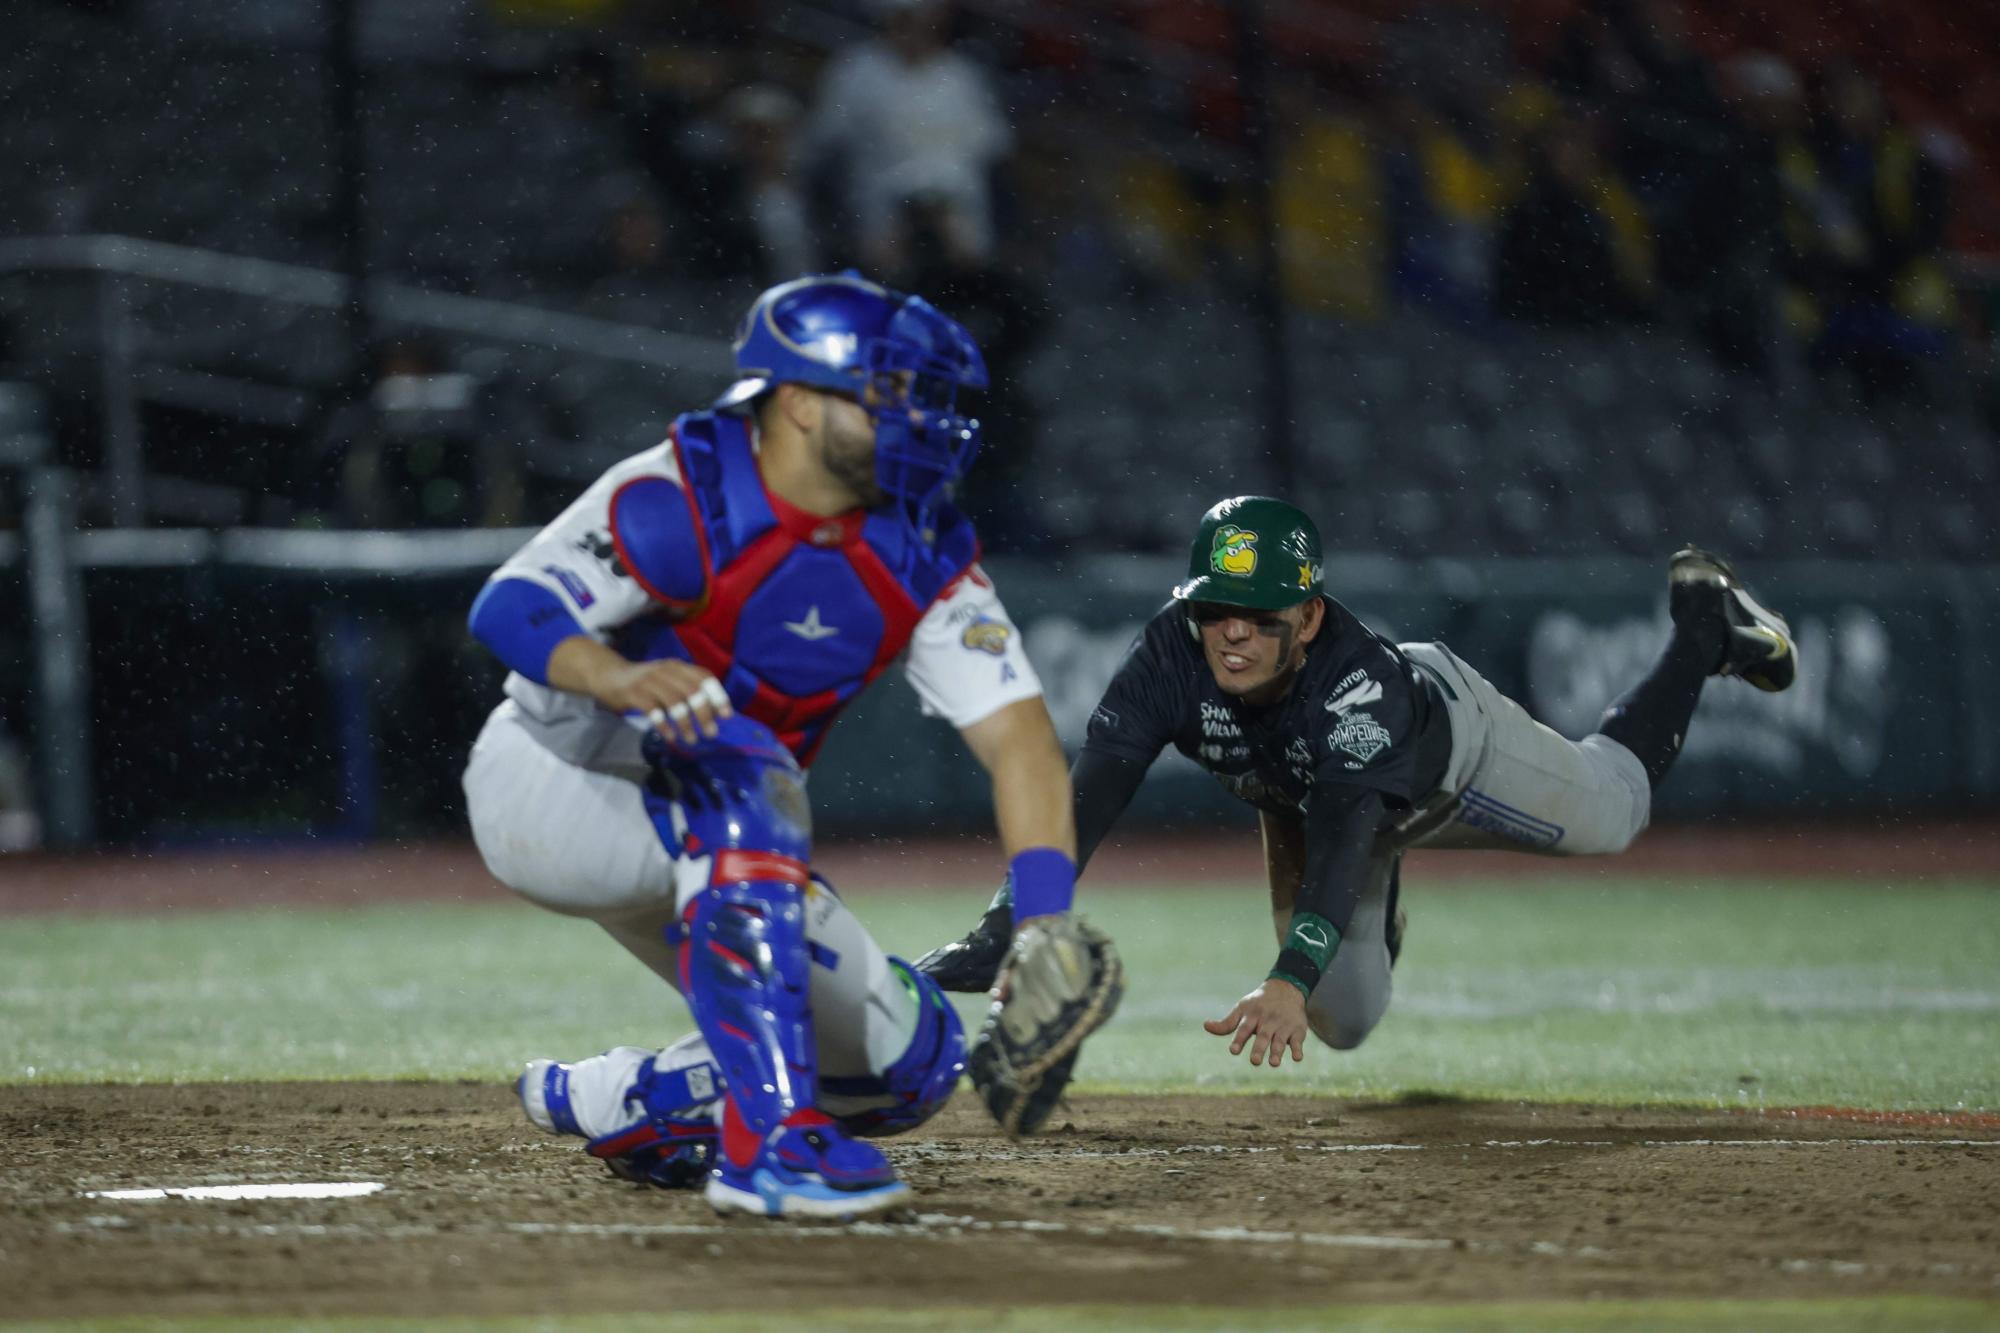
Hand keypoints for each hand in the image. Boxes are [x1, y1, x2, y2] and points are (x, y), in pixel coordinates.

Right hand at [594, 658, 732, 743]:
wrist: (608, 675)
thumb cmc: (645, 682)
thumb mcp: (668, 680)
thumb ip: (687, 691)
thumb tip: (713, 712)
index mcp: (677, 666)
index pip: (704, 677)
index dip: (717, 696)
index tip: (727, 715)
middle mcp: (666, 670)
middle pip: (691, 691)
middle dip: (704, 713)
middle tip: (712, 733)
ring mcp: (649, 681)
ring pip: (674, 701)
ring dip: (686, 723)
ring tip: (692, 740)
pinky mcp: (634, 693)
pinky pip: (653, 710)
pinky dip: (664, 725)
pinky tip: (671, 737)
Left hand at [1203, 979, 1309, 1068]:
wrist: (1286, 988)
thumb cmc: (1259, 1003)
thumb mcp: (1242, 1009)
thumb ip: (1226, 1023)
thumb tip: (1205, 1026)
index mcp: (1252, 1015)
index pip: (1244, 1028)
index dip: (1239, 1040)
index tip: (1233, 1050)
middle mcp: (1268, 1020)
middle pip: (1263, 1035)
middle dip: (1259, 1048)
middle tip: (1255, 1061)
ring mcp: (1283, 1025)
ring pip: (1280, 1040)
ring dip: (1277, 1051)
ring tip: (1274, 1063)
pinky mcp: (1297, 1030)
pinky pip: (1298, 1040)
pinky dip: (1298, 1049)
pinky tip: (1297, 1058)